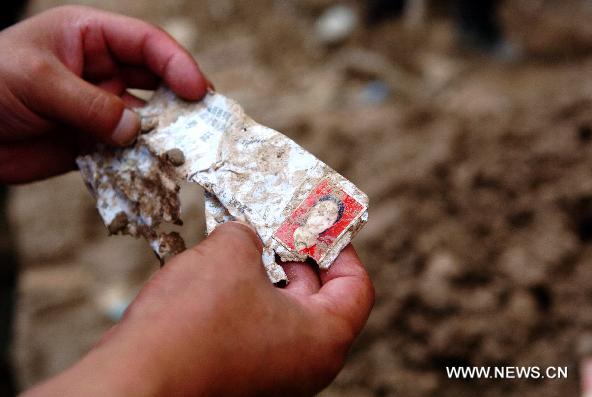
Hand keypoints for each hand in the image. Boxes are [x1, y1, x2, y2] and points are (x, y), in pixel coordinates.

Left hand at [0, 5, 207, 183]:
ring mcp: (98, 108)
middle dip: (183, 99)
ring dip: (165, 134)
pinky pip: (126, 150)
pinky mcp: (91, 142)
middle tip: (208, 121)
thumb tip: (135, 129)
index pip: (145, 44)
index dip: (176, 63)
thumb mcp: (38, 81)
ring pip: (145, 119)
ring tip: (187, 150)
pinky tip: (156, 169)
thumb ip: (90, 104)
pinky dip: (142, 160)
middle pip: (156, 81)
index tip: (197, 90)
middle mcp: (100, 71)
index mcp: (89, 38)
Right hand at [23, 222, 374, 396]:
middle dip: (296, 254)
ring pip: (282, 311)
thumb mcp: (229, 256)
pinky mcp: (239, 374)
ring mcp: (272, 373)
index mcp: (322, 340)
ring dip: (265, 273)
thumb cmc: (190, 328)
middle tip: (277, 223)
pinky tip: (218, 271)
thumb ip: (250, 235)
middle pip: (319, 296)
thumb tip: (246, 235)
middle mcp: (304, 365)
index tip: (322, 222)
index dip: (340, 247)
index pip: (355, 287)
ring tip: (243, 241)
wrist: (135, 382)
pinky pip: (254, 326)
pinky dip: (244, 295)